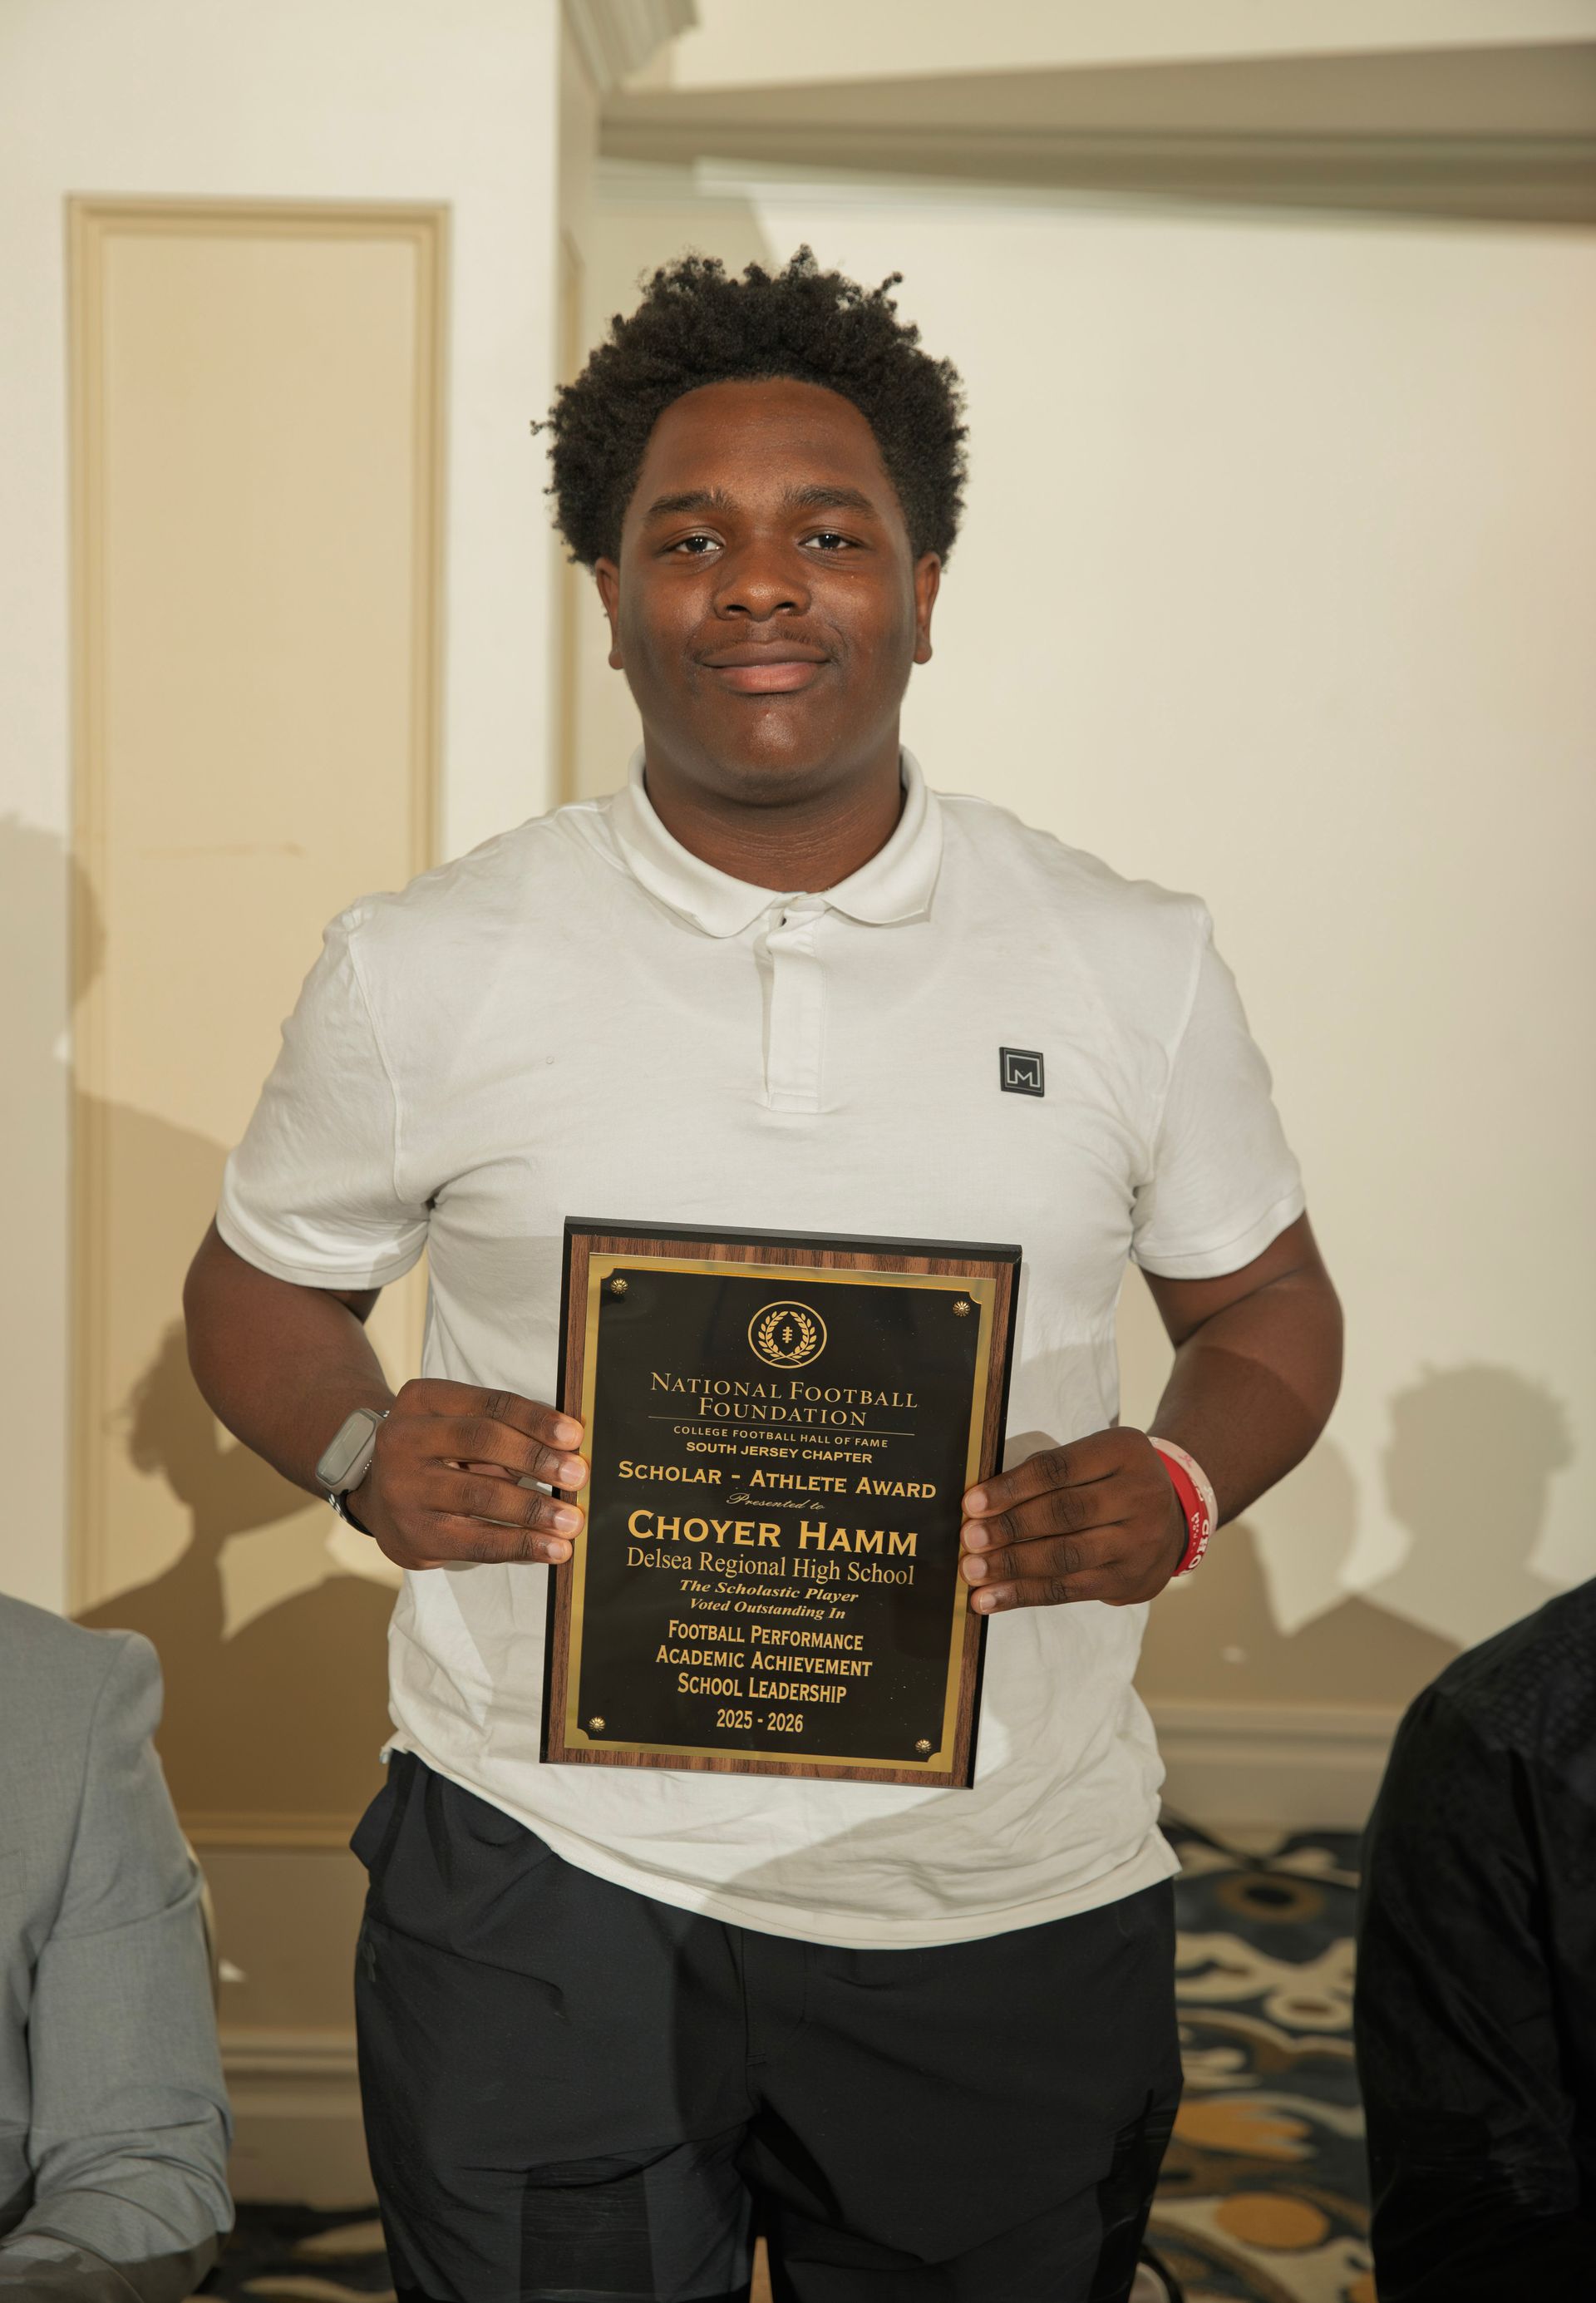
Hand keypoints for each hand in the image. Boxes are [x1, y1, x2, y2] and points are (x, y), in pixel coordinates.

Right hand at [352, 1379, 587, 1571]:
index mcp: (422, 1400)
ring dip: (534, 1509)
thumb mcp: (457, 1424)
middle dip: (537, 1458)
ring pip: (480, 1496)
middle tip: (578, 1475)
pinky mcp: (412, 1535)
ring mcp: (403, 1489)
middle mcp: (403, 1439)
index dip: (535, 1419)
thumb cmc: (436, 1453)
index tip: (574, 1435)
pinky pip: (475, 1542)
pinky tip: (550, 1549)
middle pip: (482, 1441)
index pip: (489, 1403)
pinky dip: (520, 1545)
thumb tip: (569, 1450)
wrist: (374, 1492)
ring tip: (571, 1520)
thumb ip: (503, 1430)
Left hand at [959, 1430, 1186, 1612]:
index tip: (973, 1502)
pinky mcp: (1128, 1580)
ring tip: (973, 1571)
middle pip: (1064, 1514)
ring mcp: (1138, 1542)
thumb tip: (983, 1502)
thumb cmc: (1111, 1481)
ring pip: (1066, 1557)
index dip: (1013, 1487)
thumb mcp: (1095, 1456)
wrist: (1174, 1517)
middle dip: (1011, 1528)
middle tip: (970, 1538)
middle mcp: (1139, 1495)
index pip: (1060, 1469)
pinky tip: (990, 1599)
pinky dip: (1024, 1595)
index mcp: (1123, 1451)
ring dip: (1013, 1566)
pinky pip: (1069, 1590)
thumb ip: (1049, 1471)